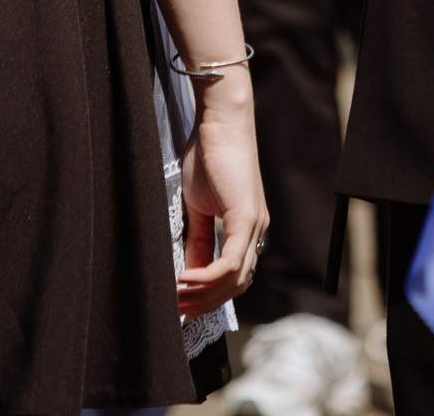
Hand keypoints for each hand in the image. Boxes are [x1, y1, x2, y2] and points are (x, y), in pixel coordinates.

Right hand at [176, 76, 265, 316]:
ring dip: (204, 294)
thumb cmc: (208, 157)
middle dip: (206, 303)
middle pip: (237, 286)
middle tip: (176, 309)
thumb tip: (190, 272)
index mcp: (247, 228)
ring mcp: (255, 225)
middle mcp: (257, 231)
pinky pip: (230, 263)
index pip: (234, 277)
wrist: (220, 123)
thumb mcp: (198, 207)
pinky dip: (207, 277)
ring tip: (176, 296)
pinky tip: (184, 279)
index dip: (210, 296)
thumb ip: (199, 240)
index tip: (182, 306)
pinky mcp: (247, 218)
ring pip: (235, 280)